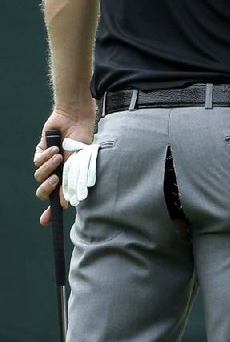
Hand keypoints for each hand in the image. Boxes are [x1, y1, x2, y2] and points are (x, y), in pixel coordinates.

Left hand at [33, 107, 94, 225]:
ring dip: (49, 167)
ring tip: (59, 156)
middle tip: (54, 181)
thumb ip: (71, 183)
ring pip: (39, 176)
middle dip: (46, 189)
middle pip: (43, 192)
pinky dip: (45, 156)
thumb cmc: (82, 141)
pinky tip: (54, 148)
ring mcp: (48, 164)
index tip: (45, 221)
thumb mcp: (80, 164)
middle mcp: (58, 174)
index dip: (51, 212)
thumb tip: (66, 204)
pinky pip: (36, 162)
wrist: (75, 120)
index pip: (58, 200)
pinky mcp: (40, 153)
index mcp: (69, 179)